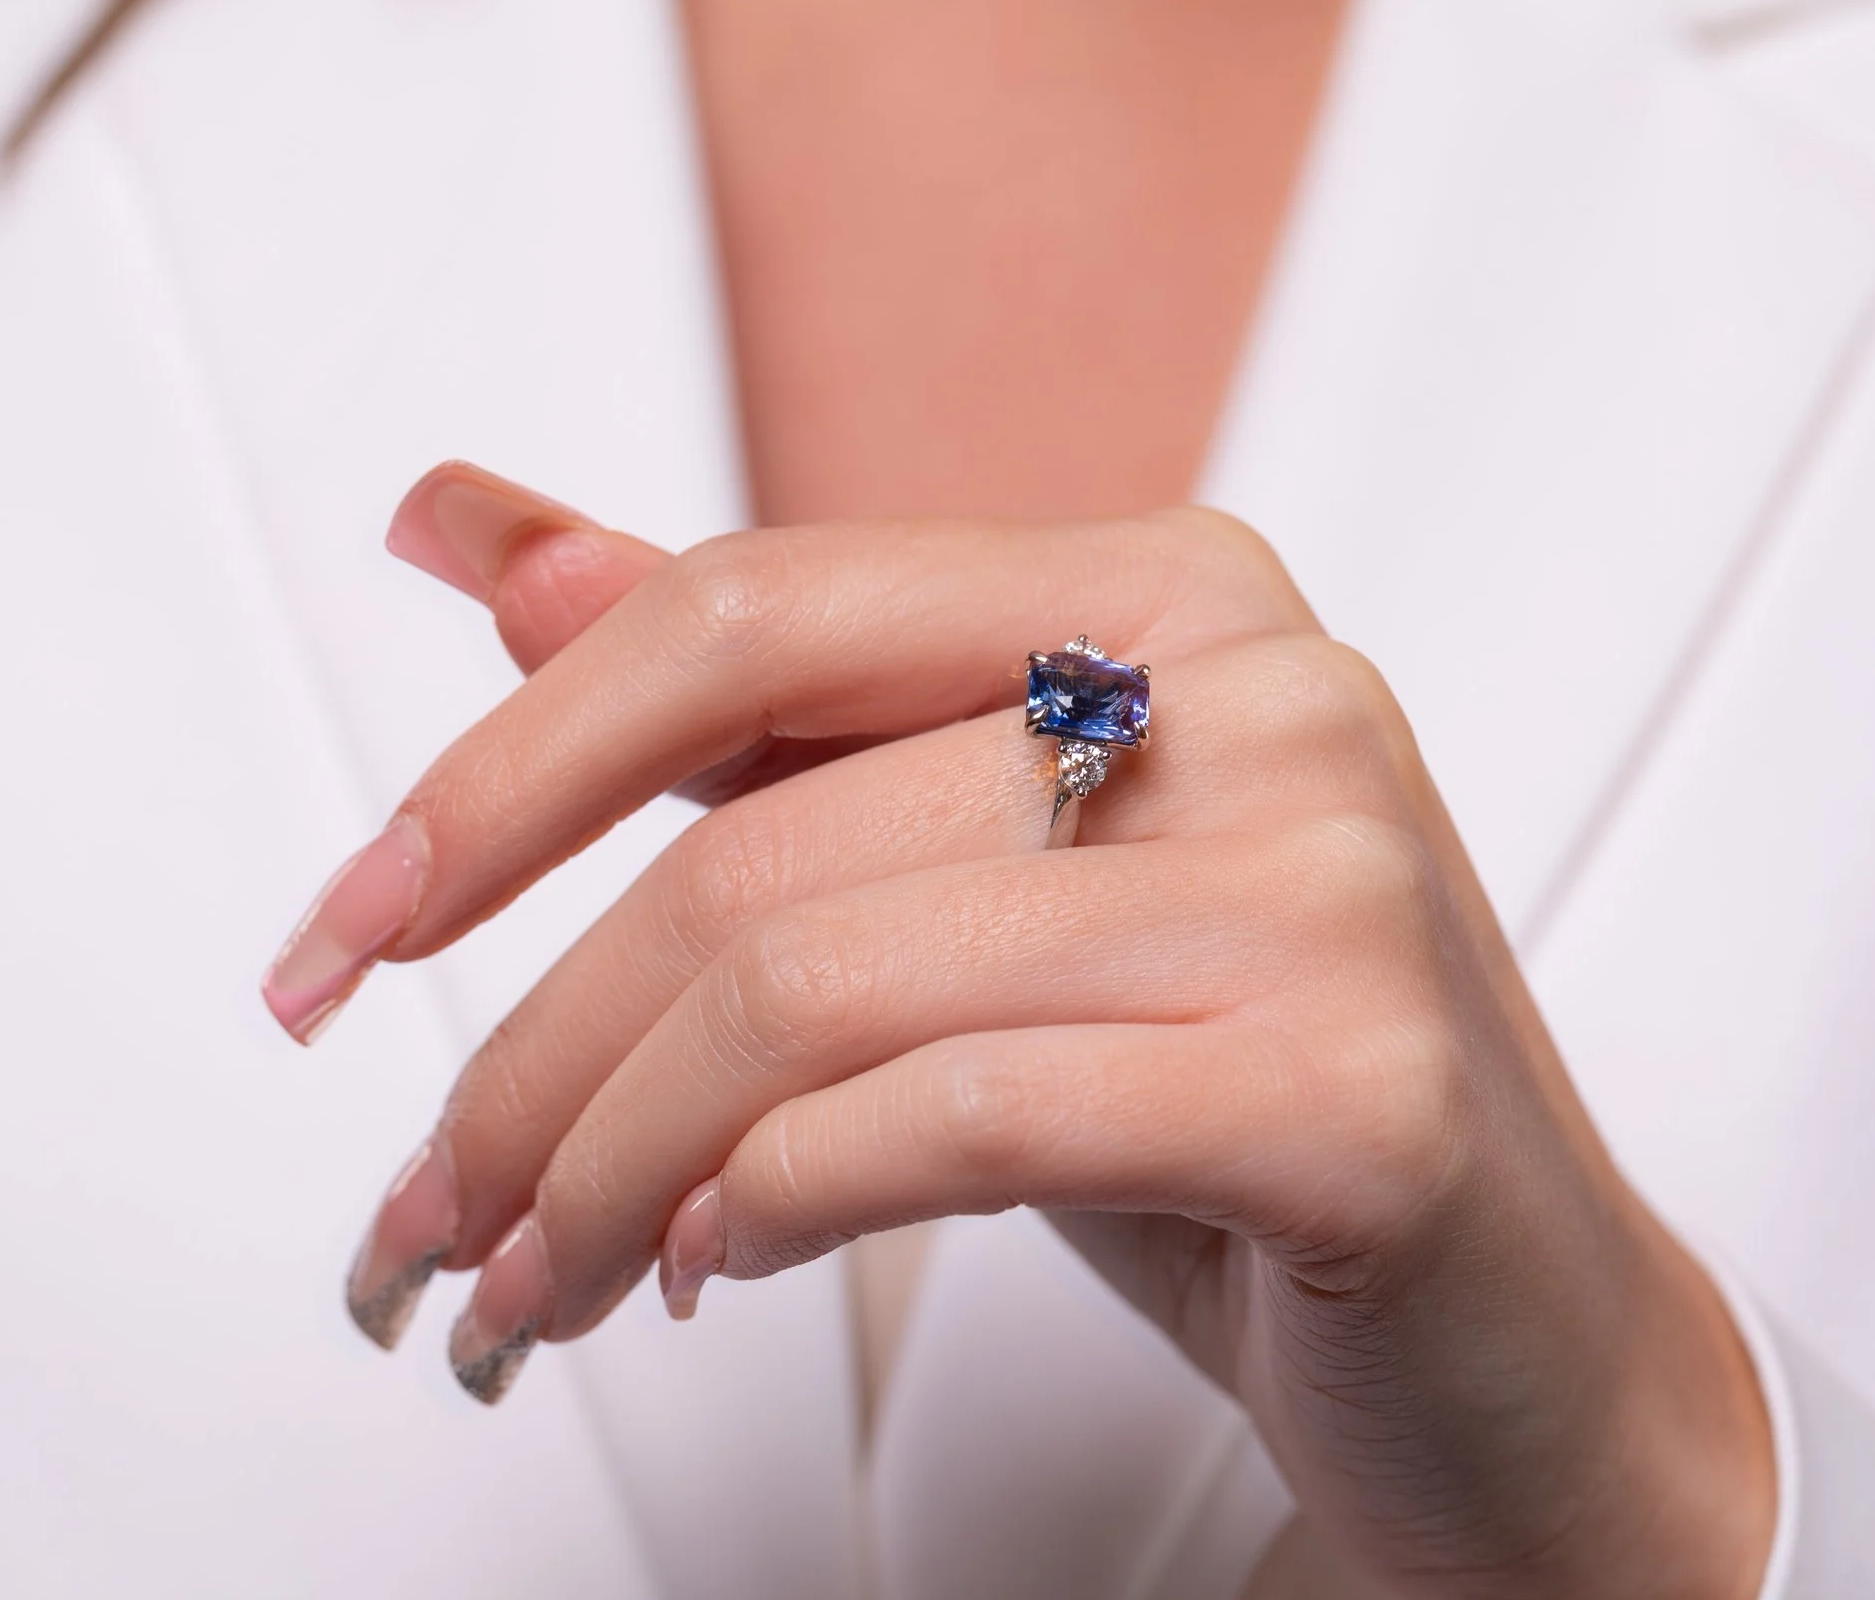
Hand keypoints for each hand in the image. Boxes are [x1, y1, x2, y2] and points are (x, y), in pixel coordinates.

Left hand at [264, 462, 1776, 1598]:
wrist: (1529, 1344)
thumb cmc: (1242, 1091)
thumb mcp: (978, 875)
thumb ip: (750, 699)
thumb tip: (471, 530)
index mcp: (1167, 588)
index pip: (747, 613)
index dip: (499, 776)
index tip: (344, 940)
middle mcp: (1267, 691)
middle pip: (755, 847)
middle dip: (523, 1067)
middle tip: (426, 1219)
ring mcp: (1329, 880)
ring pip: (818, 992)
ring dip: (612, 1174)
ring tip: (540, 1284)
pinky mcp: (1358, 1089)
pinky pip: (955, 1120)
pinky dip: (772, 1208)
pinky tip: (720, 1261)